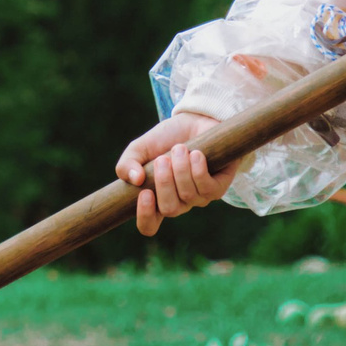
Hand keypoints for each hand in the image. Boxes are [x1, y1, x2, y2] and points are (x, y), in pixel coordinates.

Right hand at [117, 112, 237, 234]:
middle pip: (169, 209)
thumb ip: (126, 164)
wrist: (195, 120)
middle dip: (164, 183)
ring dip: (181, 169)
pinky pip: (207, 189)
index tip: (144, 193)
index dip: (145, 216)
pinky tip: (195, 154)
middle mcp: (179, 202)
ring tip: (179, 148)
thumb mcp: (140, 148)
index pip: (149, 225)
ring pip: (188, 195)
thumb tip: (135, 179)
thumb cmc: (166, 138)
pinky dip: (198, 170)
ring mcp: (199, 197)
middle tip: (162, 159)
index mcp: (157, 199)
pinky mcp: (218, 187)